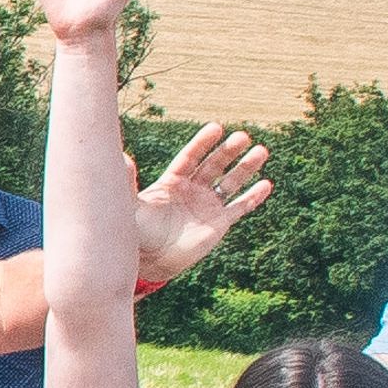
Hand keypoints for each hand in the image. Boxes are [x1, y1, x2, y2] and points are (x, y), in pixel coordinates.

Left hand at [129, 124, 271, 280]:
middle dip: (228, 151)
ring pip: (230, 182)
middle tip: (242, 137)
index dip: (202, 143)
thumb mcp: (131, 203)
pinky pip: (240, 207)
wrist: (150, 260)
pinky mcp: (219, 223)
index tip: (216, 127)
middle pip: (214, 165)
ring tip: (261, 151)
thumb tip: (121, 156)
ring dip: (246, 167)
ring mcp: (207, 205)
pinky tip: (266, 184)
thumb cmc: (136, 231)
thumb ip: (127, 181)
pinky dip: (253, 197)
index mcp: (172, 181)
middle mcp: (192, 190)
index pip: (191, 157)